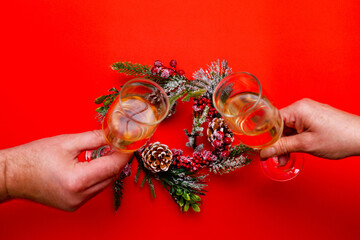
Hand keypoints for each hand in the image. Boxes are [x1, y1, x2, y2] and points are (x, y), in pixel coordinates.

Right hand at [0, 130, 130, 210]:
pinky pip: (94, 190)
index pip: (112, 166)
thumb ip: (95, 139)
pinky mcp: (73, 205)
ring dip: (109, 169)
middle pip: (111, 176)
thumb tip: (114, 135)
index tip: (132, 143)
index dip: (125, 153)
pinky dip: (98, 177)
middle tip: (121, 145)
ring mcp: (76, 203)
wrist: (12, 175)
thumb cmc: (34, 158)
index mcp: (78, 180)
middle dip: (118, 160)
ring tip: (108, 152)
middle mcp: (79, 196)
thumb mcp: (67, 142)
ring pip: (104, 184)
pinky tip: (95, 165)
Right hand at [260, 98, 359, 159]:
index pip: (271, 120)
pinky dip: (294, 140)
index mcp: (298, 109)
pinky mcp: (314, 118)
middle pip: (279, 126)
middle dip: (277, 143)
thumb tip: (265, 151)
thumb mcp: (306, 145)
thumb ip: (282, 147)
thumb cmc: (340, 137)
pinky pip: (297, 129)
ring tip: (285, 159)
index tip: (262, 149)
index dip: (265, 136)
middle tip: (275, 158)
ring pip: (288, 129)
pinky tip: (293, 151)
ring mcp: (308, 112)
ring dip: (285, 144)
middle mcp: (302, 107)